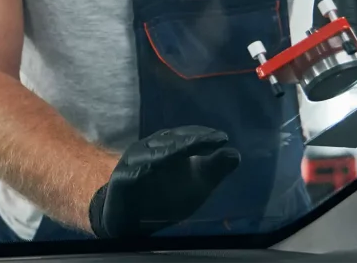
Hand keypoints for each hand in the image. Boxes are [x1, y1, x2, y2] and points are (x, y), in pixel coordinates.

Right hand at [88, 126, 239, 238]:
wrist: (131, 220)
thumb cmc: (165, 198)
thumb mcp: (196, 186)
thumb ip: (214, 170)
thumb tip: (236, 153)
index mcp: (167, 145)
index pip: (186, 136)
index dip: (203, 136)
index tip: (222, 138)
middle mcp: (149, 148)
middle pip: (171, 142)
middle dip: (191, 140)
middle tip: (211, 140)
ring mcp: (132, 163)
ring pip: (151, 154)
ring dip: (168, 150)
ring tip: (187, 148)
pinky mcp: (120, 180)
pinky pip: (131, 174)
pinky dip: (140, 170)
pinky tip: (151, 168)